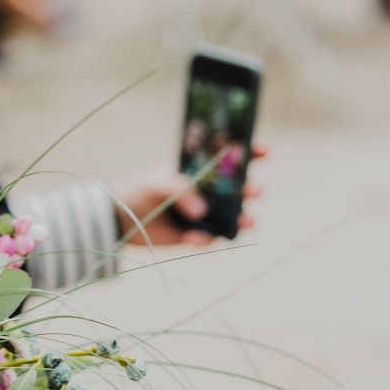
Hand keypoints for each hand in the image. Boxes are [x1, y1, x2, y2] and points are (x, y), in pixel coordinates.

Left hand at [111, 144, 266, 245]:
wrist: (123, 218)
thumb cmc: (141, 190)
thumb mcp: (158, 182)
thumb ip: (180, 190)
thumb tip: (202, 212)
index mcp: (201, 169)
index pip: (231, 157)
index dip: (251, 152)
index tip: (266, 150)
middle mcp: (210, 190)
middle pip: (241, 188)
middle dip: (252, 188)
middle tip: (254, 191)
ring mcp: (207, 213)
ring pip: (235, 217)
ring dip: (243, 219)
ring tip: (247, 222)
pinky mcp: (199, 235)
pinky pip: (211, 239)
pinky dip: (204, 239)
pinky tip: (191, 238)